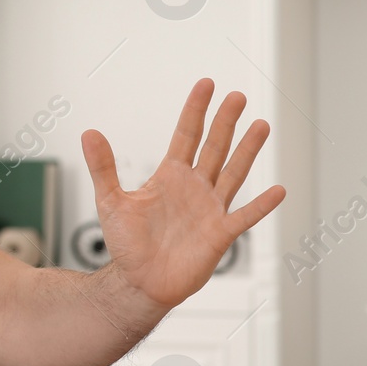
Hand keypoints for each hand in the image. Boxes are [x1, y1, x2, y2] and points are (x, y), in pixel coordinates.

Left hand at [81, 78, 285, 310]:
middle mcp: (193, 188)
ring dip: (247, 151)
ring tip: (262, 125)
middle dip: (225, 122)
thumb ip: (103, 167)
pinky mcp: (220, 234)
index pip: (186, 135)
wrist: (138, 282)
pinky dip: (261, 206)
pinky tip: (277, 190)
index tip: (207, 84)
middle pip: (214, 148)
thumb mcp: (110, 201)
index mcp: (169, 177)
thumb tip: (88, 133)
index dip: (195, 111)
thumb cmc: (126, 244)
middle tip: (238, 96)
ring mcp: (210, 209)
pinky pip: (244, 217)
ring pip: (233, 173)